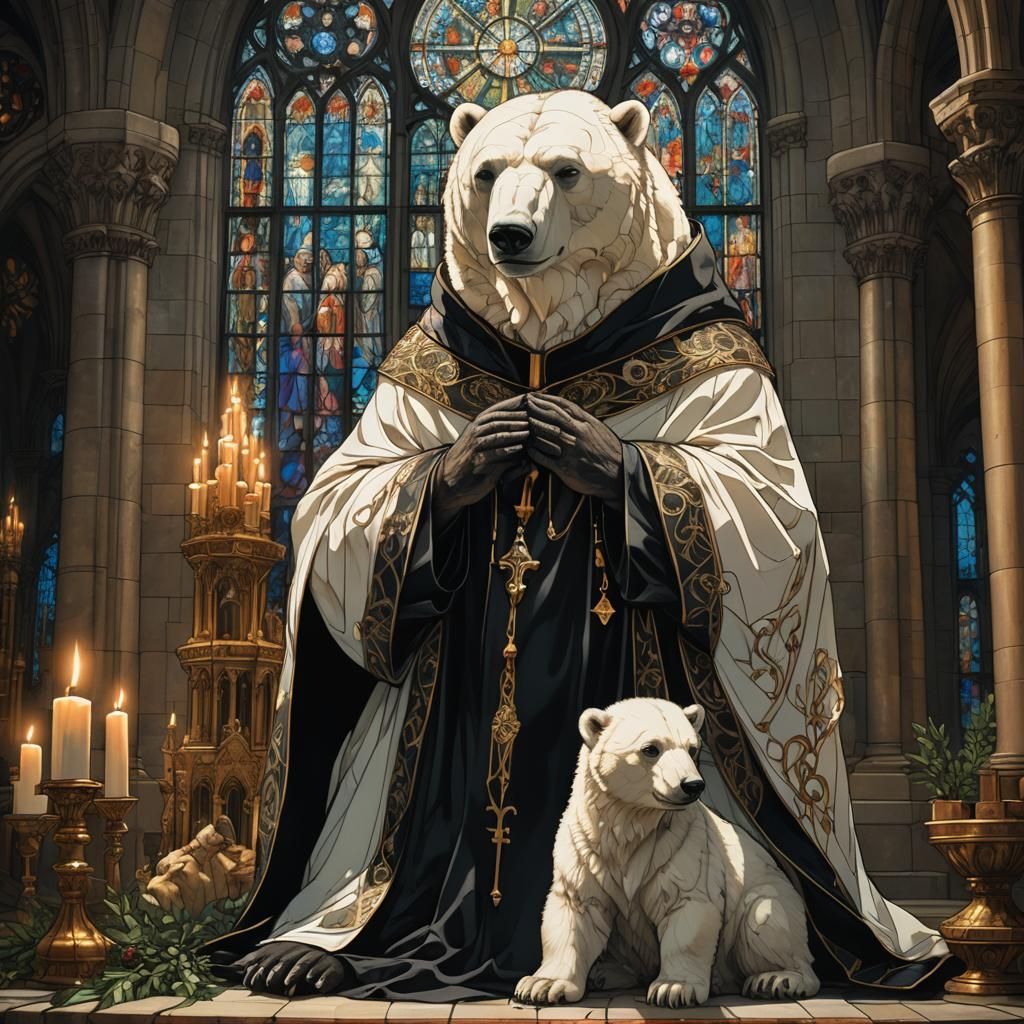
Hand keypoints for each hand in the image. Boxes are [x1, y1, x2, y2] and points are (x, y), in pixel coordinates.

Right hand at [434, 395, 529, 523]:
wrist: (449, 483)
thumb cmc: (471, 464)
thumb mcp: (483, 447)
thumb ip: (503, 439)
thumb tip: (525, 433)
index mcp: (478, 425)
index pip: (499, 409)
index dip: (516, 404)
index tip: (533, 400)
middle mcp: (475, 431)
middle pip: (499, 418)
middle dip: (519, 415)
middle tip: (536, 414)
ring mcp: (475, 445)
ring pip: (497, 432)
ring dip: (515, 429)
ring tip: (531, 428)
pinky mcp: (477, 461)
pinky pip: (494, 452)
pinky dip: (507, 449)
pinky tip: (520, 448)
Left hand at [526, 393, 623, 508]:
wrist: (619, 474)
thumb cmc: (607, 451)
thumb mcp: (598, 429)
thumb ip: (581, 420)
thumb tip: (564, 410)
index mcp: (586, 423)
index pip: (562, 407)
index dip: (546, 400)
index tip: (533, 395)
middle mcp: (578, 434)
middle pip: (551, 418)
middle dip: (535, 410)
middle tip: (523, 404)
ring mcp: (571, 451)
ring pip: (546, 436)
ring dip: (532, 429)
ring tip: (521, 423)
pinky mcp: (566, 468)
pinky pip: (545, 458)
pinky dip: (535, 452)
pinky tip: (527, 448)